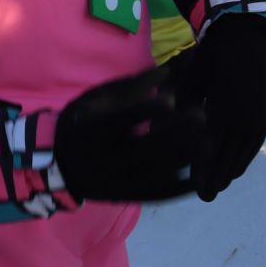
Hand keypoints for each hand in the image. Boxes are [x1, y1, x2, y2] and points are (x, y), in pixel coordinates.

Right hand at [54, 63, 207, 202]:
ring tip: (207, 144)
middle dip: (176, 133)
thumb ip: (133, 86)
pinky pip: (153, 195)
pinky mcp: (124, 196)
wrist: (57, 163)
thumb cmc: (84, 121)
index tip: (170, 100)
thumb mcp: (99, 98)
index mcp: (95, 130)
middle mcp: (104, 158)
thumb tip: (168, 70)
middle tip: (201, 116)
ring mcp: (115, 180)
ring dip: (183, 158)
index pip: (121, 121)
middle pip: (143, 148)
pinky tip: (199, 177)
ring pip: (152, 174)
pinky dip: (178, 189)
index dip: (146, 110)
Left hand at [170, 14, 265, 201]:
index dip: (205, 167)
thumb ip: (177, 108)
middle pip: (231, 152)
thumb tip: (157, 134)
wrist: (244, 38)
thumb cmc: (209, 59)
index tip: (195, 186)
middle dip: (219, 176)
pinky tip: (236, 169)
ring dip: (233, 170)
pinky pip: (256, 142)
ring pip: (245, 150)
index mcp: (224, 101)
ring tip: (219, 186)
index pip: (214, 143)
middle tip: (206, 196)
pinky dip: (247, 158)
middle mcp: (245, 110)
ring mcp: (259, 112)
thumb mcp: (190, 79)